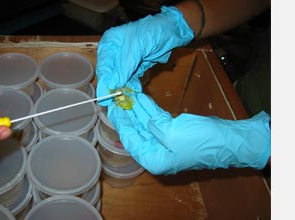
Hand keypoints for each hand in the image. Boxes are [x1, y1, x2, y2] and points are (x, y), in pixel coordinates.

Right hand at [96, 6, 193, 105]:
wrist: (172, 31)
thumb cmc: (153, 32)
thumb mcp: (137, 48)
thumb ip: (124, 66)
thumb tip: (113, 84)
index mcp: (110, 42)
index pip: (103, 65)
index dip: (104, 81)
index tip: (105, 96)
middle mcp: (114, 52)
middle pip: (110, 74)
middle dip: (114, 86)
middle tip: (117, 98)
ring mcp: (125, 61)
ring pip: (120, 79)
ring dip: (124, 88)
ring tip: (128, 96)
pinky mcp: (135, 67)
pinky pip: (130, 80)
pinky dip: (132, 86)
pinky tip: (135, 90)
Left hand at [107, 93, 270, 174]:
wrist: (228, 140)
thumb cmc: (200, 140)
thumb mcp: (172, 132)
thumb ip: (153, 126)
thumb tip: (146, 121)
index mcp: (153, 159)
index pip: (130, 139)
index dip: (121, 122)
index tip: (112, 107)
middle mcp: (156, 153)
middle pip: (136, 131)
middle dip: (127, 114)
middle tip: (117, 98)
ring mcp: (165, 142)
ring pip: (146, 124)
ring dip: (137, 109)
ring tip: (127, 94)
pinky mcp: (174, 132)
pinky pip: (157, 120)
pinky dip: (149, 109)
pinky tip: (141, 99)